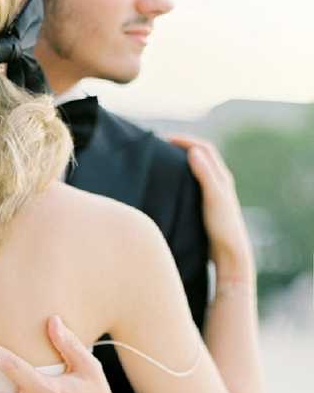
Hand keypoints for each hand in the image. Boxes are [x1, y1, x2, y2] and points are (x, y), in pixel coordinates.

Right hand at [166, 133, 254, 279]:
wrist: (230, 253)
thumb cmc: (222, 226)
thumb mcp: (213, 197)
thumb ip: (204, 174)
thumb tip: (193, 151)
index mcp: (222, 177)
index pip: (204, 149)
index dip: (186, 140)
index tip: (166, 139)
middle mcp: (220, 184)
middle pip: (201, 158)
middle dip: (183, 149)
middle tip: (162, 148)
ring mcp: (214, 197)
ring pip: (198, 173)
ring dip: (183, 165)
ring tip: (165, 165)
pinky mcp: (208, 210)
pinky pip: (194, 188)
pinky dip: (183, 182)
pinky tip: (172, 190)